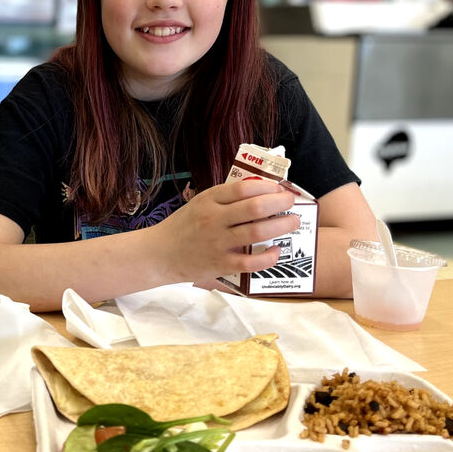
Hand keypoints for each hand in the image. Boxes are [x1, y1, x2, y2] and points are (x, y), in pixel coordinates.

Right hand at [151, 178, 299, 283]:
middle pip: (256, 207)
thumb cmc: (183, 227)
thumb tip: (261, 192)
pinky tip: (276, 251)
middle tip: (291, 203)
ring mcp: (217, 243)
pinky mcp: (220, 264)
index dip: (268, 187)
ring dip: (282, 226)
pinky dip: (268, 257)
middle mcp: (213, 220)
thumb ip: (225, 199)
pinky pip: (251, 262)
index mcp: (208, 200)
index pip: (244, 188)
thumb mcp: (199, 204)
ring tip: (293, 222)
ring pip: (258, 232)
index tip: (279, 188)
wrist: (159, 253)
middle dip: (281, 203)